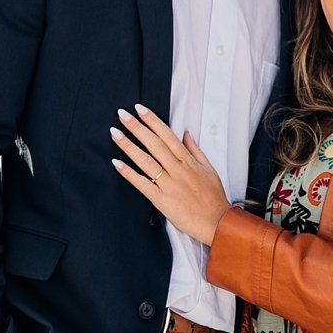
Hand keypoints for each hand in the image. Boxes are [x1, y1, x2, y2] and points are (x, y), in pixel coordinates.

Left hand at [110, 104, 230, 245]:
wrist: (217, 223)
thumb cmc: (214, 198)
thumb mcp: (209, 169)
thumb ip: (195, 150)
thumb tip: (186, 134)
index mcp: (188, 161)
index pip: (167, 135)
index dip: (152, 121)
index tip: (140, 110)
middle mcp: (178, 170)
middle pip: (153, 144)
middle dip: (136, 127)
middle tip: (122, 115)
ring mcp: (169, 184)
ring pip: (145, 160)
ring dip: (128, 146)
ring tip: (115, 133)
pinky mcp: (162, 200)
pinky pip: (142, 184)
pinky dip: (128, 173)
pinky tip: (117, 163)